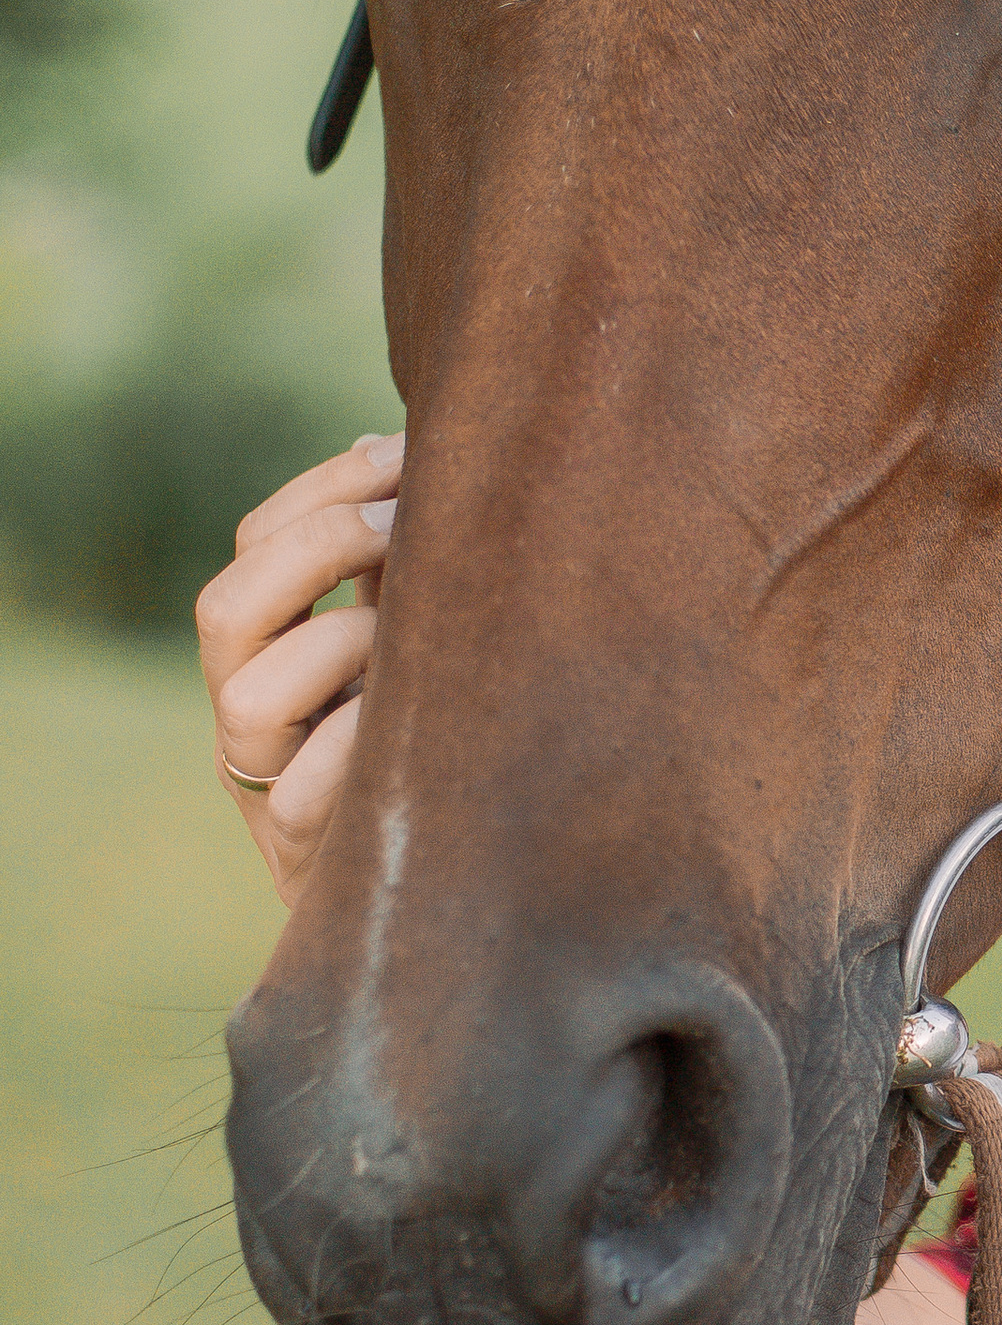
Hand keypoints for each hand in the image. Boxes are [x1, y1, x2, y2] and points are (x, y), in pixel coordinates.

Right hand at [195, 432, 402, 907]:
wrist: (452, 882)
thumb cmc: (445, 740)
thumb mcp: (419, 642)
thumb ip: (403, 565)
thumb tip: (403, 441)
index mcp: (271, 644)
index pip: (255, 540)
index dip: (324, 490)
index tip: (407, 456)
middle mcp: (249, 711)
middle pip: (227, 607)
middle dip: (318, 549)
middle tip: (405, 532)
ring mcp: (264, 784)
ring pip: (247, 697)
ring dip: (341, 646)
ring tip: (419, 643)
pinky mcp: (302, 855)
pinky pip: (303, 795)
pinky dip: (358, 749)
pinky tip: (427, 727)